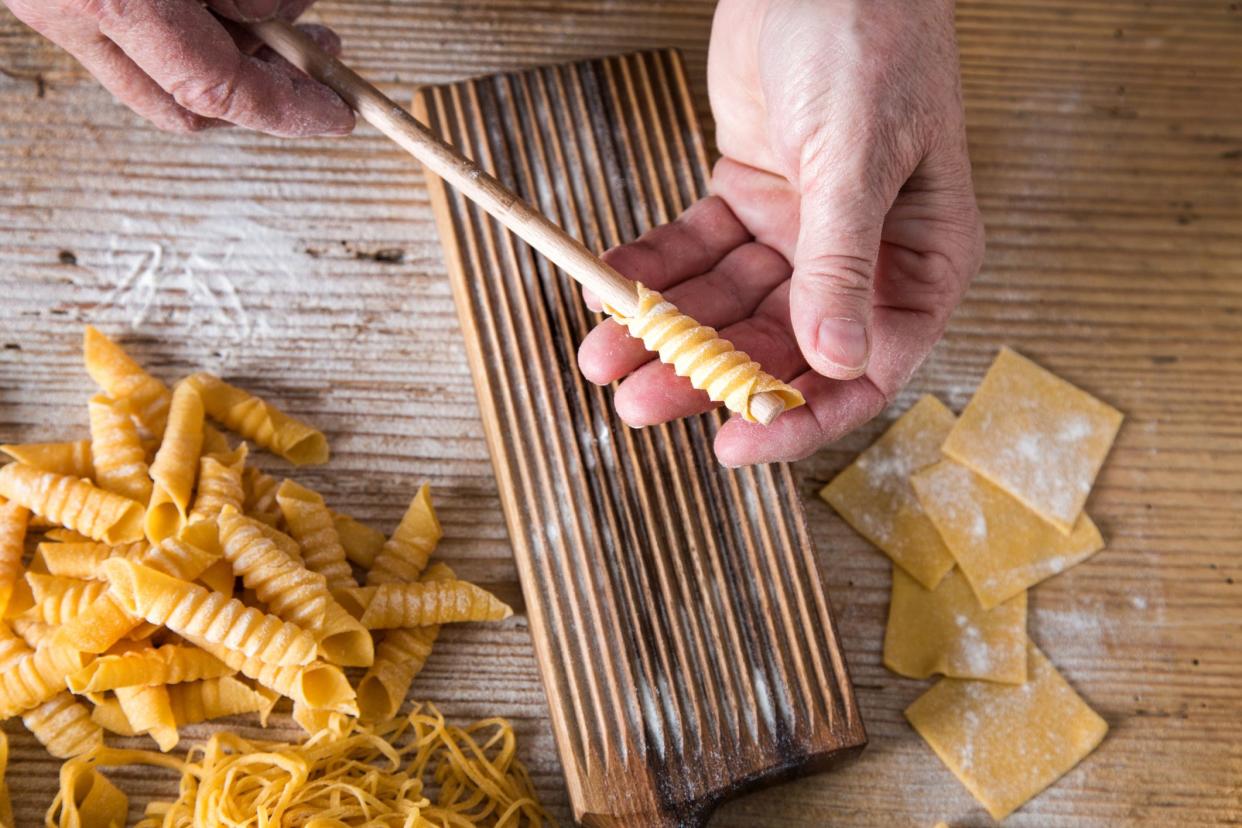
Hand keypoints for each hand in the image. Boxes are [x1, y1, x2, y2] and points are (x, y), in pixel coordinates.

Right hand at [3, 0, 353, 135]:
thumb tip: (286, 18)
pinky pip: (132, 38)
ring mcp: (49, 3)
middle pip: (184, 98)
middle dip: (262, 82)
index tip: (337, 114)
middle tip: (320, 53)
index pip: (213, 86)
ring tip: (285, 6)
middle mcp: (67, 8)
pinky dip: (187, 25)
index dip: (285, 107)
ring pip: (160, 70)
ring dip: (232, 47)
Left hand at [577, 0, 983, 464]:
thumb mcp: (858, 154)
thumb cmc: (872, 36)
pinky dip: (651, 270)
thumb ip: (842, 260)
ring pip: (725, 305)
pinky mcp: (748, 197)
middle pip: (776, 346)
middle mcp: (862, 257)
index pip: (864, 370)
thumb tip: (834, 362)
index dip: (798, 416)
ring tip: (602, 352)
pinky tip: (607, 287)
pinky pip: (694, 250)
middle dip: (704, 376)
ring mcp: (800, 231)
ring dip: (664, 331)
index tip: (733, 443)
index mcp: (921, 260)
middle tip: (637, 400)